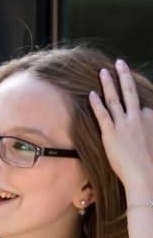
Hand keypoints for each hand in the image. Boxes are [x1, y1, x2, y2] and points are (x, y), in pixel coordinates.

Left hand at [93, 58, 152, 199]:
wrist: (146, 175)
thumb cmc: (151, 163)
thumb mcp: (152, 140)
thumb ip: (147, 130)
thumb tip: (144, 117)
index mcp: (151, 118)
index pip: (141, 104)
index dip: (135, 104)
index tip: (130, 100)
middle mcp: (139, 117)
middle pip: (130, 92)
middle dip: (124, 75)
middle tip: (119, 62)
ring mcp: (124, 124)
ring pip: (115, 99)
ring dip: (108, 84)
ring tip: (102, 71)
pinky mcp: (111, 134)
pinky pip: (103, 115)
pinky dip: (97, 103)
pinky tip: (91, 94)